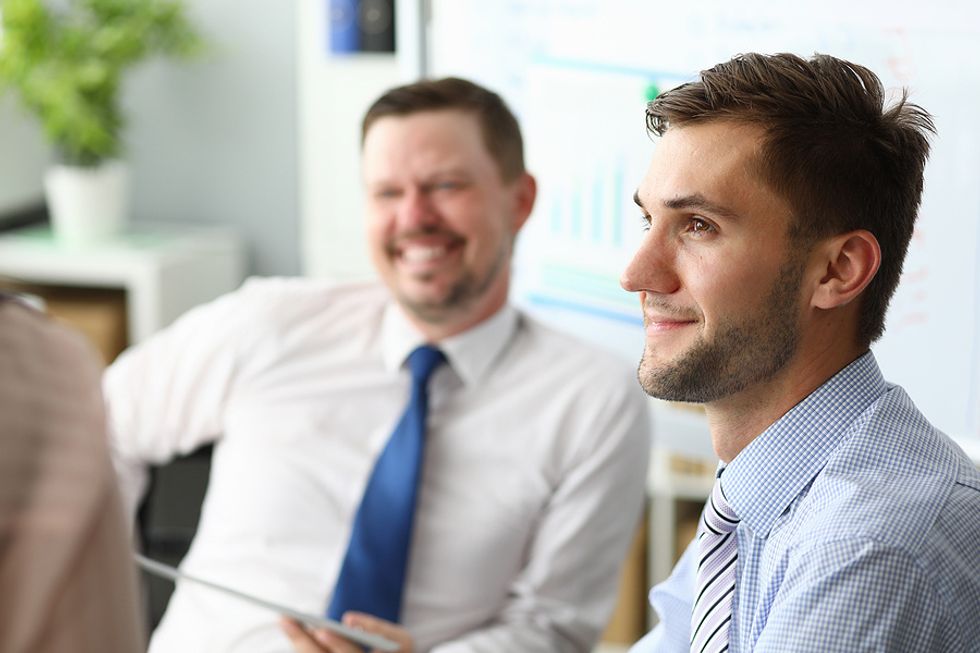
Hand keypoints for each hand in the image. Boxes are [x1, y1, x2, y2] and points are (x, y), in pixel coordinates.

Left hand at [280, 613, 413, 652]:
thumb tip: (348, 619)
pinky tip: (297, 635)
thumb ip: (378, 628)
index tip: (322, 629)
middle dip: (303, 641)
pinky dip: (305, 649)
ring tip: (287, 622)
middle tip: (286, 619)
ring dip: (299, 644)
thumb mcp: (400, 640)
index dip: (337, 644)